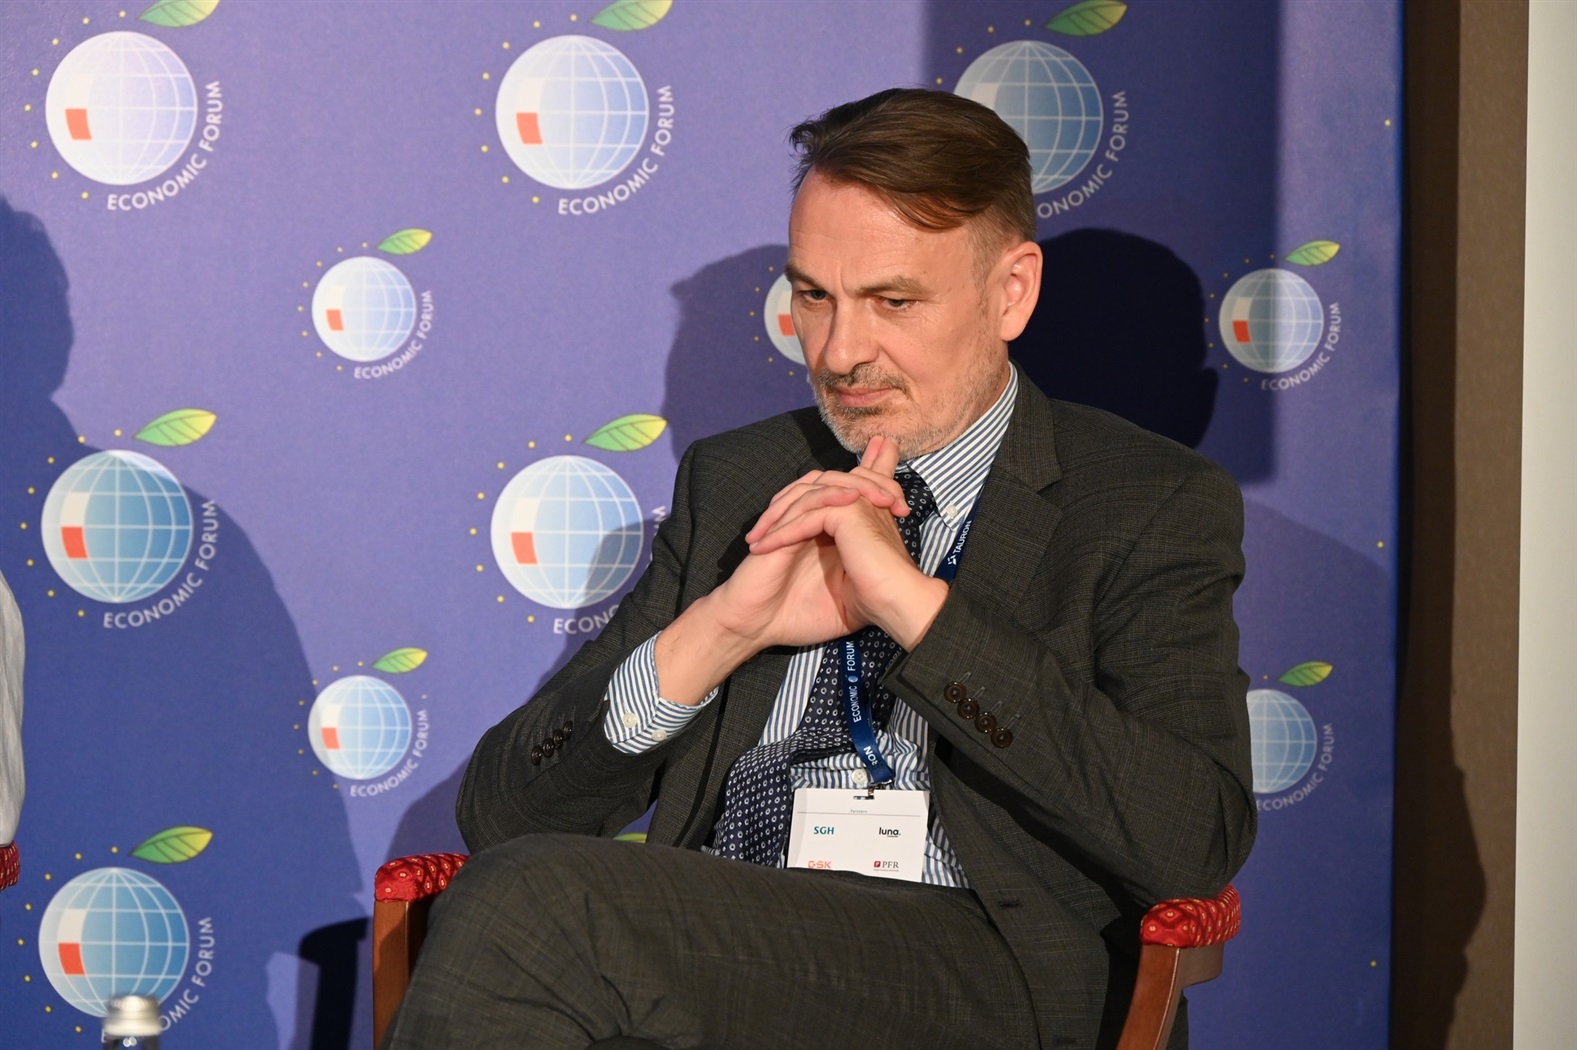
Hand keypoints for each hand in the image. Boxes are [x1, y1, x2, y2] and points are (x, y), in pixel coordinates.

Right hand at [652, 436, 946, 704]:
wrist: (757, 628)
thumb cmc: (796, 616)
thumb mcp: (847, 603)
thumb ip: (867, 587)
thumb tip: (898, 590)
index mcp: (827, 532)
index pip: (854, 496)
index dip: (879, 489)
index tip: (904, 506)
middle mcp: (811, 520)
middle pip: (843, 479)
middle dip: (874, 479)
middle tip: (898, 496)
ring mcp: (794, 520)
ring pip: (825, 482)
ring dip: (857, 486)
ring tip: (883, 497)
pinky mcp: (779, 527)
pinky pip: (804, 502)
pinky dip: (828, 498)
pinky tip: (850, 500)